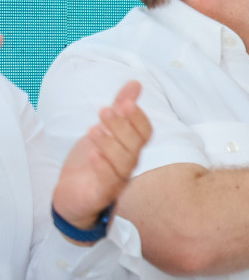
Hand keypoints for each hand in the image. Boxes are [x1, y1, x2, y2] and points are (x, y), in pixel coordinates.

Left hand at [50, 81, 151, 234]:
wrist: (72, 195)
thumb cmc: (92, 163)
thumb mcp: (103, 130)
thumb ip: (120, 109)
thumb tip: (135, 83)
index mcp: (131, 149)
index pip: (144, 133)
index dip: (138, 118)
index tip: (125, 102)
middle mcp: (128, 165)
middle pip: (134, 146)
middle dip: (122, 127)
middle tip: (104, 111)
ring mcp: (117, 180)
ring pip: (123, 163)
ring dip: (110, 144)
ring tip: (93, 129)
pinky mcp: (101, 194)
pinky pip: (108, 181)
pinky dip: (103, 167)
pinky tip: (93, 154)